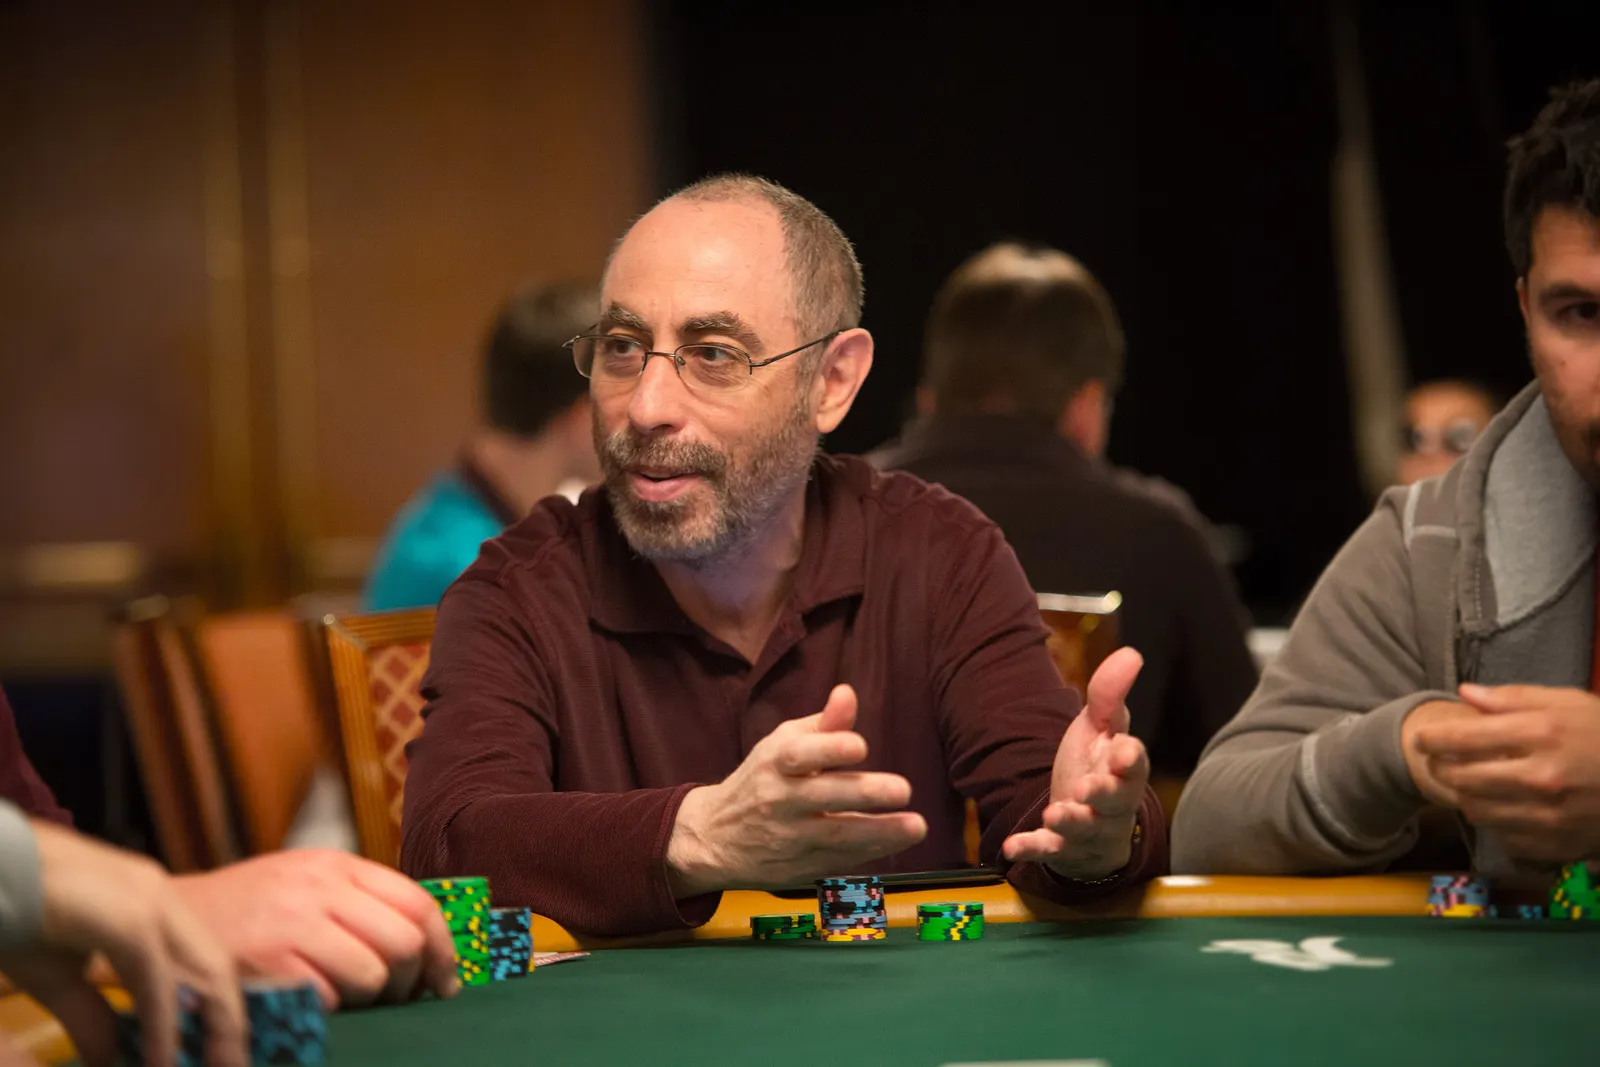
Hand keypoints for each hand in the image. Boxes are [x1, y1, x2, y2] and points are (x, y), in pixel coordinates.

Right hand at [0, 821, 244, 1066]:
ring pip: (205, 969)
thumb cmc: (11, 917)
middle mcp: (160, 896)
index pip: (203, 961)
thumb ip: (91, 1016)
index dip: (218, 1010)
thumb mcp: (57, 977)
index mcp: (150, 903)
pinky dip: (164, 1024)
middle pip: (217, 966)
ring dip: (215, 1026)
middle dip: (229, 1024)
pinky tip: (162, 1061)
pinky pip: (157, 979)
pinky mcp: (128, 916)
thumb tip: (111, 1060)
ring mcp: (148, 899)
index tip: (223, 1055)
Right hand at [172, 850, 457, 1009]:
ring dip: (372, 1000)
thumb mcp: (306, 882)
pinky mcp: (265, 965)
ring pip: (372, 976)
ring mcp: (291, 925)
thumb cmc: (250, 908)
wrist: (168, 917)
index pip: (418, 902)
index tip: (444, 980)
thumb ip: (360, 901)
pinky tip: (311, 1003)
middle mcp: (319, 889)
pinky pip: (327, 999)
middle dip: (411, 981)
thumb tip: (425, 944)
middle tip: (398, 998)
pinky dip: (329, 1009)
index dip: (442, 948)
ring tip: (352, 1000)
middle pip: (404, 942)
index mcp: (337, 865)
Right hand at [665, 685, 927, 895]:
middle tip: (903, 789)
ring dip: (879, 832)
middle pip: (822, 797)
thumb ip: (822, 724)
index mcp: (774, 762)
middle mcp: (779, 800)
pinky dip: (869, 852)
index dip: (829, 748)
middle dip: (863, 793)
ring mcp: (789, 837)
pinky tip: (897, 841)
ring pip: (835, 836)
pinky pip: (838, 860)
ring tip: (916, 826)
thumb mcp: (783, 745)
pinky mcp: (798, 867)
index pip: (798, 754)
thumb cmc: (762, 779)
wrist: (713, 837)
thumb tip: (848, 693)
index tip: (860, 746)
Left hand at [1001, 648, 1150, 880]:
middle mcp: (1113, 804)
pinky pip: (1049, 850)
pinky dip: (1032, 849)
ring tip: (1054, 813)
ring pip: (1085, 830)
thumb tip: (1131, 653)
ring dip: (1071, 823)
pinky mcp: (1062, 847)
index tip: (1121, 750)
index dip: (1129, 758)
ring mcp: (1088, 829)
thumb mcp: (1102, 728)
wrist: (1086, 814)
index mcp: (1124, 770)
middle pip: (1115, 802)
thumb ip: (1110, 695)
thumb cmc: (1098, 766)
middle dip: (1103, 795)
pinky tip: (1012, 847)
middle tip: (1088, 787)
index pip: (1134, 763)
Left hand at [1410, 684, 1599, 861]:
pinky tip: (1500, 806)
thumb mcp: (1566, 702)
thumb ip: (1511, 699)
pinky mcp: (1558, 842)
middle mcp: (1541, 777)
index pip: (1464, 738)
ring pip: (1477, 810)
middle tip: (1438, 761)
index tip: (1422, 739)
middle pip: (1462, 778)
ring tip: (1467, 783)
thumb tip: (1465, 694)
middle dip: (1441, 768)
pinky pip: (1504, 835)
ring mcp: (1550, 815)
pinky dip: (1494, 821)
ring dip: (1463, 797)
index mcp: (1541, 734)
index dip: (1434, 739)